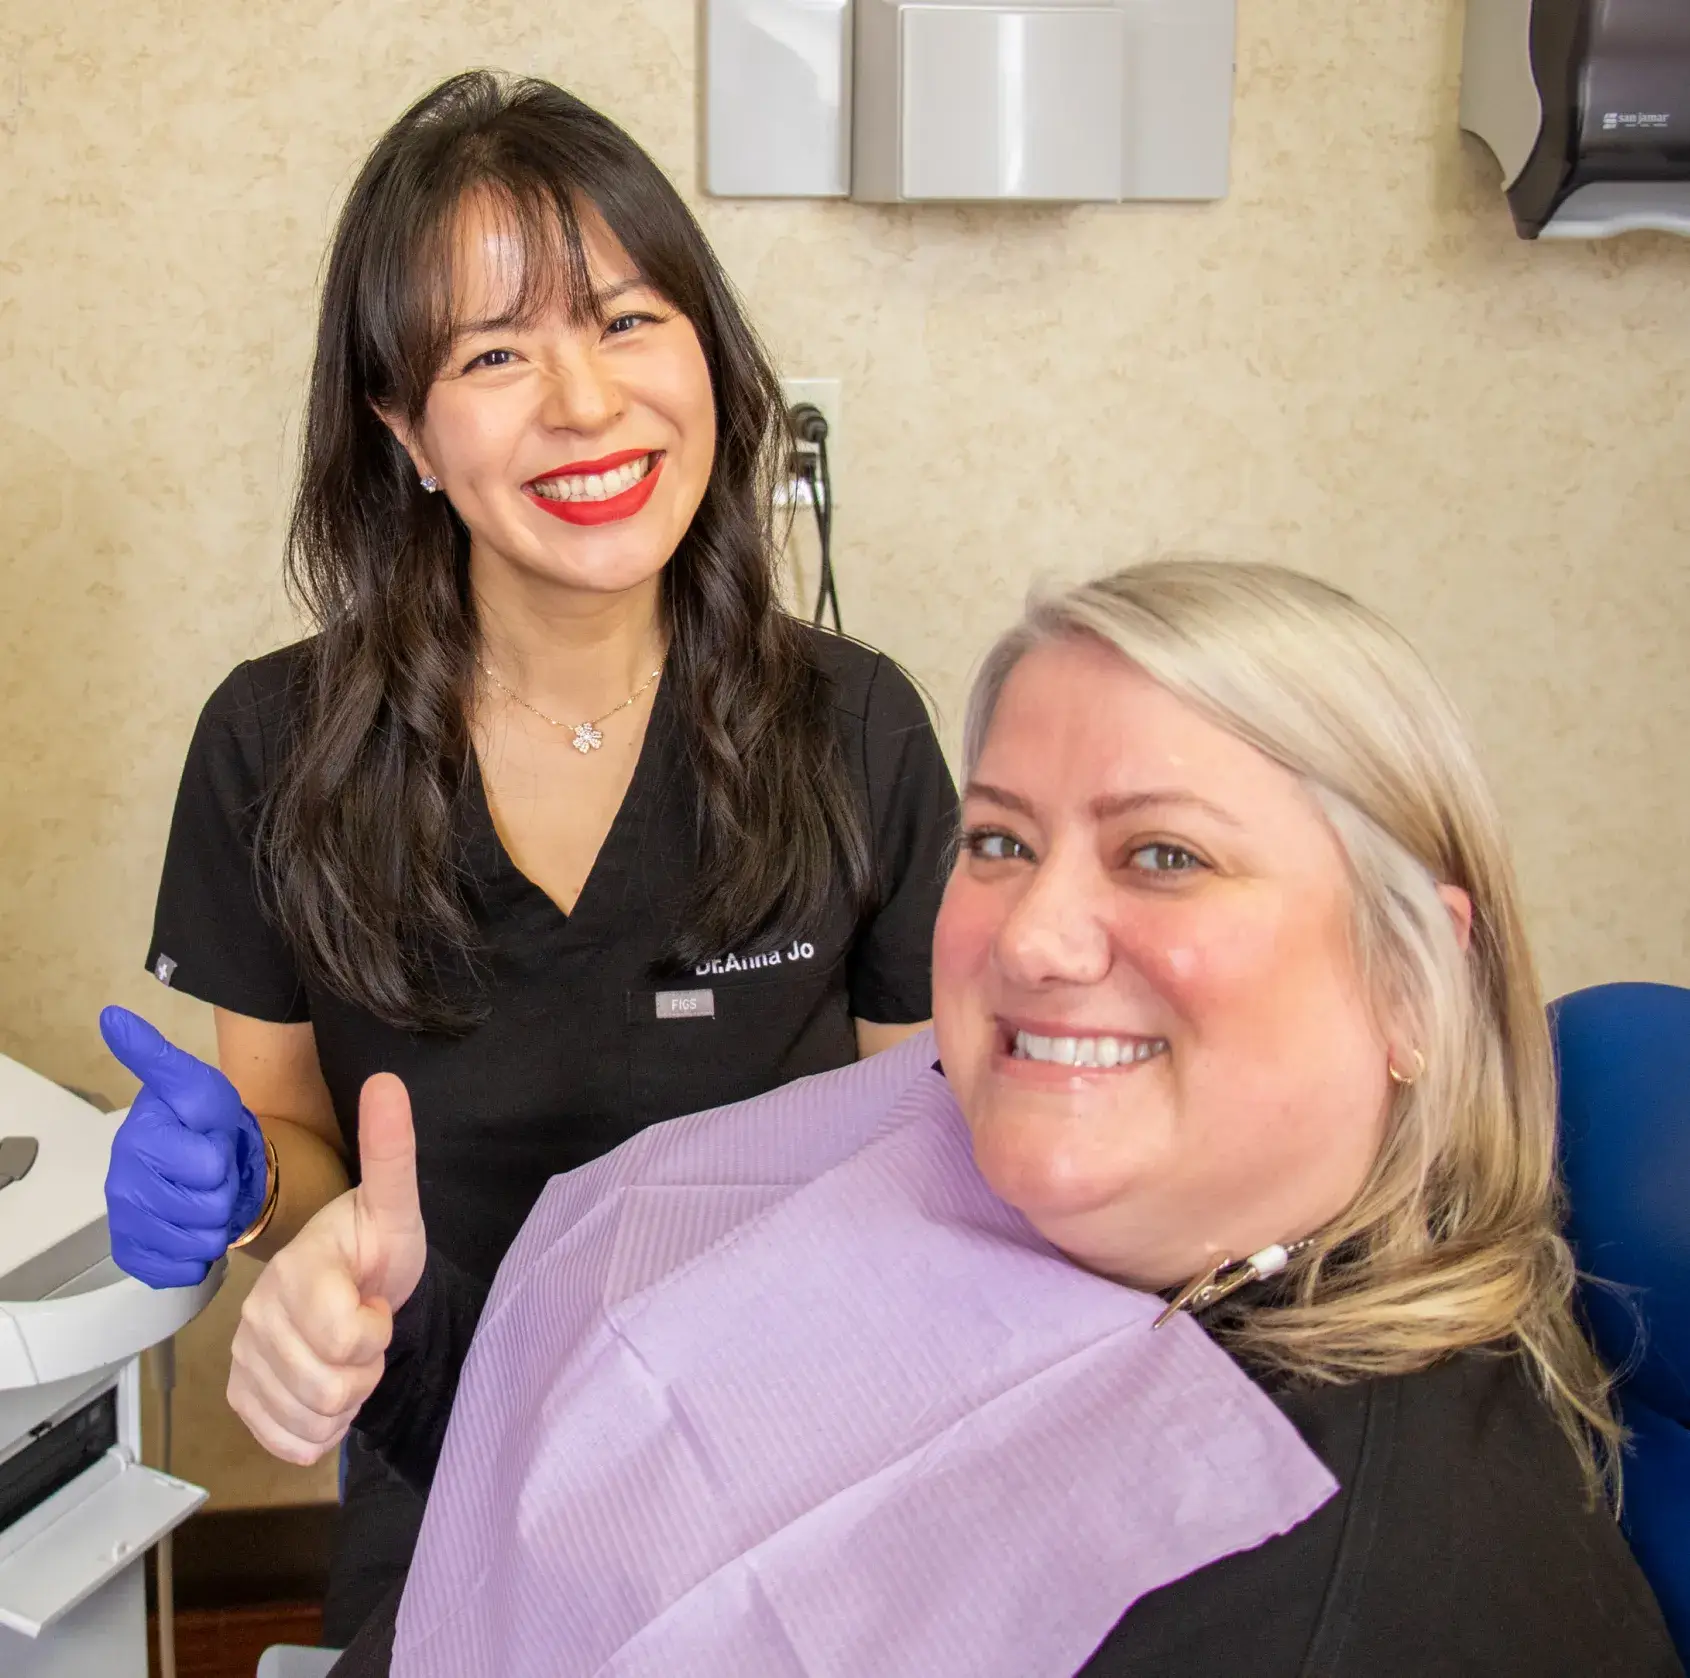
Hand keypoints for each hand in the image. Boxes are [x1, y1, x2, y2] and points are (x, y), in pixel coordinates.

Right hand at [100, 1006, 268, 1287]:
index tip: (209, 1139)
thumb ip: (159, 1056)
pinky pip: (179, 1270)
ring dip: (216, 1221)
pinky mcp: (132, 1253)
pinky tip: (193, 1228)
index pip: (207, 1164)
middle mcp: (123, 1181)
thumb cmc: (205, 1122)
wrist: (210, 1161)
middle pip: (209, 1206)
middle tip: (215, 1171)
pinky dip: (198, 1256)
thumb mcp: (199, 1085)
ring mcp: (125, 1220)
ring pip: (200, 1240)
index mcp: (138, 1137)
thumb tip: (113, 1018)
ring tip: (206, 1196)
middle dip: (224, 1189)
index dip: (221, 1155)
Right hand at [226, 1072, 425, 1465]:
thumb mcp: (395, 1203)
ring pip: (316, 1419)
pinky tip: (324, 1383)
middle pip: (335, 1387)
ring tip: (347, 1353)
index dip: (378, 1329)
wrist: (356, 1285)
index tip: (375, 1298)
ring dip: (347, 1397)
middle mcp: (258, 1314)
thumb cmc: (376, 1246)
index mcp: (298, 1269)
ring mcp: (245, 1356)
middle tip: (366, 1327)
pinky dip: (319, 1427)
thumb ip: (392, 1151)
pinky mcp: (242, 1394)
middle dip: (367, 1366)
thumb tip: (387, 1081)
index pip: (350, 1338)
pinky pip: (292, 1443)